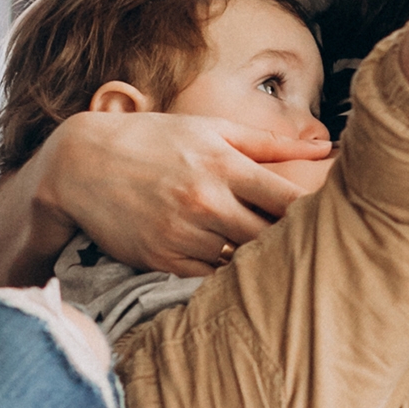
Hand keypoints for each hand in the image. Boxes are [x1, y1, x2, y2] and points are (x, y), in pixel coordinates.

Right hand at [35, 110, 331, 279]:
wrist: (82, 164)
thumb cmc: (155, 139)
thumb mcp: (212, 130)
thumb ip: (270, 143)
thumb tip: (326, 148)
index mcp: (224, 165)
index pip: (289, 202)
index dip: (312, 214)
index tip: (326, 216)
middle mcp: (206, 202)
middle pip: (271, 237)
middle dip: (288, 239)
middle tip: (303, 239)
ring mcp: (184, 234)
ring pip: (241, 260)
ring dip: (254, 256)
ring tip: (263, 247)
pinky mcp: (163, 261)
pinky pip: (210, 277)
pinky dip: (222, 270)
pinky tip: (224, 256)